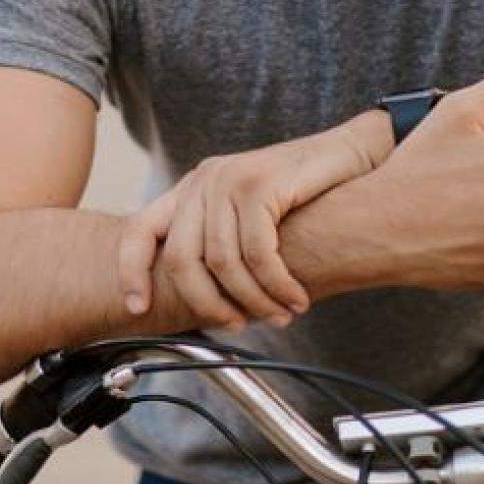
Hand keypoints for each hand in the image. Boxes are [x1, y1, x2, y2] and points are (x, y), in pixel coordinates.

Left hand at [117, 111, 392, 331]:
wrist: (351, 157)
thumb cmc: (304, 199)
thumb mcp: (250, 218)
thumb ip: (222, 245)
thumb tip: (207, 304)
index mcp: (192, 189)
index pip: (140, 231)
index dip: (132, 273)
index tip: (137, 309)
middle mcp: (203, 180)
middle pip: (180, 260)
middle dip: (207, 304)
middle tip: (238, 326)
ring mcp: (229, 178)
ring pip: (223, 263)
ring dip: (254, 300)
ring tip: (281, 315)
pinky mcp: (259, 183)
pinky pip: (257, 253)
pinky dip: (277, 285)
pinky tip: (296, 297)